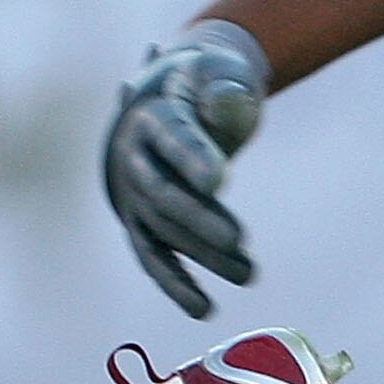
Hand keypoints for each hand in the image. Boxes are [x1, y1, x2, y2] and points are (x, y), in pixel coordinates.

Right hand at [103, 22, 268, 315]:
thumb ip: (227, 89)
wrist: (169, 104)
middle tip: (239, 238)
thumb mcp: (217, 75)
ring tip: (250, 274)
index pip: (172, 137)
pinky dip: (175, 283)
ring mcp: (134, 195)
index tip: (219, 179)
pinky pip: (154, 257)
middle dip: (198, 217)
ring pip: (164, 229)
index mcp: (153, 116)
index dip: (192, 158)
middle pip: (161, 192)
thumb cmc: (203, 87)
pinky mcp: (143, 224)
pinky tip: (204, 308)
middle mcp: (134, 158)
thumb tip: (227, 102)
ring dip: (204, 254)